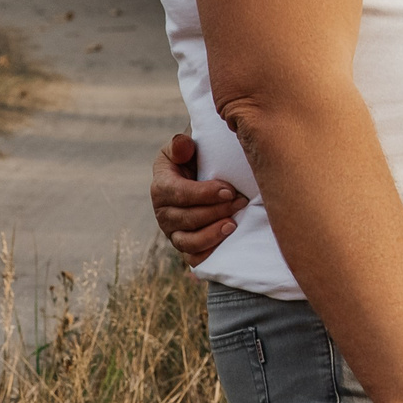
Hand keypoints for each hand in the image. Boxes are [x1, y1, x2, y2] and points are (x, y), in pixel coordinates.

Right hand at [152, 132, 245, 265]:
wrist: (200, 176)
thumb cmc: (194, 159)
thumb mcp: (185, 147)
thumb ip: (181, 144)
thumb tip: (183, 145)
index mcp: (161, 187)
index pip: (179, 193)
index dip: (204, 194)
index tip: (229, 190)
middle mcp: (163, 212)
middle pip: (187, 218)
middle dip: (216, 211)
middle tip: (241, 202)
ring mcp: (173, 232)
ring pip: (188, 241)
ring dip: (212, 234)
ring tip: (233, 224)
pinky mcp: (185, 245)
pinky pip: (193, 257)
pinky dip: (209, 253)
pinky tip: (226, 241)